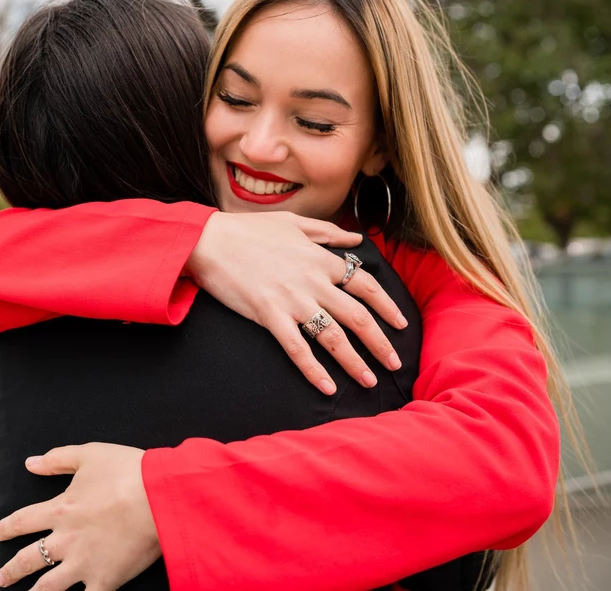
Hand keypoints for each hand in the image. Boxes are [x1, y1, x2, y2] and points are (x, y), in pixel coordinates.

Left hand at [0, 443, 159, 590]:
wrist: (158, 497)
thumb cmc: (128, 473)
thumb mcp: (89, 455)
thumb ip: (57, 459)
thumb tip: (31, 463)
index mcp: (60, 509)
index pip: (23, 520)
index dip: (7, 527)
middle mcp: (66, 539)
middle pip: (29, 558)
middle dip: (12, 569)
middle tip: (1, 577)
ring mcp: (84, 563)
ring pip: (49, 586)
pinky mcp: (106, 579)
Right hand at [184, 211, 407, 394]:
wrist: (210, 240)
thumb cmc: (249, 230)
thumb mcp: (293, 223)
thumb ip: (327, 232)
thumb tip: (357, 239)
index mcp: (321, 259)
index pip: (366, 285)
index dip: (387, 307)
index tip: (401, 324)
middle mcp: (313, 282)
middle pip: (358, 317)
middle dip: (381, 343)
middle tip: (395, 364)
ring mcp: (292, 300)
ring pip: (334, 337)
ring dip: (355, 362)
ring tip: (369, 381)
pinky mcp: (269, 316)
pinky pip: (298, 349)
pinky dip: (315, 371)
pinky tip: (328, 388)